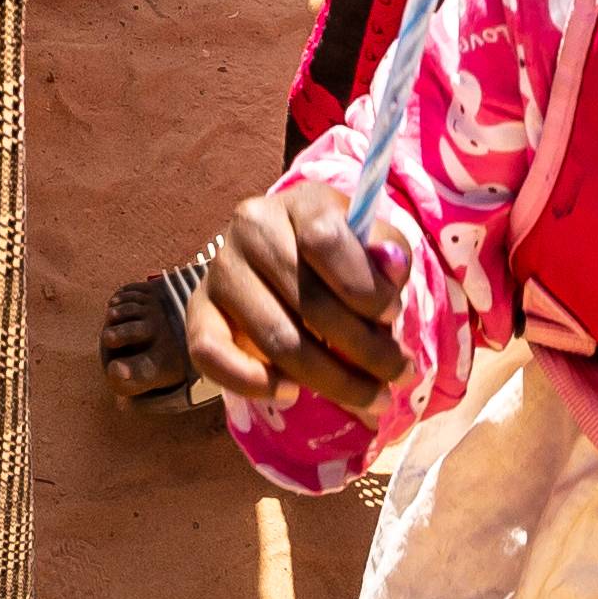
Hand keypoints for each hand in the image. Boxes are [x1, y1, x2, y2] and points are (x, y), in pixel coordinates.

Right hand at [183, 188, 402, 413]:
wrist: (285, 262)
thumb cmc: (337, 257)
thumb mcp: (370, 244)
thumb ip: (389, 253)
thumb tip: (392, 268)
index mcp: (298, 202)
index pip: (325, 240)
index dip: (366, 288)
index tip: (393, 318)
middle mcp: (250, 228)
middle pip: (309, 302)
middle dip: (365, 351)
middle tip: (398, 375)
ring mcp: (220, 270)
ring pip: (276, 339)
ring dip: (331, 380)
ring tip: (368, 396)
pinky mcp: (199, 310)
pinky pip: (211, 354)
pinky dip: (254, 384)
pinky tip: (291, 393)